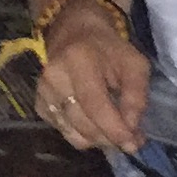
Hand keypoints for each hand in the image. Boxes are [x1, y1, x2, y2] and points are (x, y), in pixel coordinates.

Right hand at [35, 6, 151, 153]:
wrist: (74, 32)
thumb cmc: (108, 48)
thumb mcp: (133, 63)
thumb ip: (137, 96)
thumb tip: (131, 130)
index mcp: (79, 60)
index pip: (94, 105)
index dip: (114, 129)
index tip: (133, 144)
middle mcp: (55, 78)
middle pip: (83, 124)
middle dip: (110, 138)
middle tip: (131, 139)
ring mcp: (43, 93)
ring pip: (74, 134)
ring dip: (98, 140)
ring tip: (114, 131)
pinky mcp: (39, 105)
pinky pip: (64, 132)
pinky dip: (83, 135)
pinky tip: (95, 123)